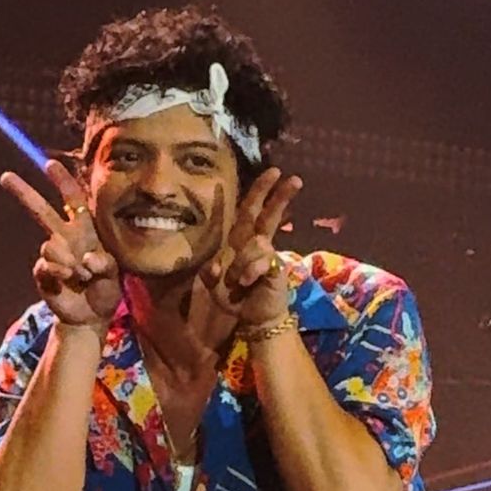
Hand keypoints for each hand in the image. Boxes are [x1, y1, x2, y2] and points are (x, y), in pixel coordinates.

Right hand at [0, 160, 120, 332]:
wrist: (92, 316)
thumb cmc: (107, 289)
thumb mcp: (115, 275)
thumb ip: (105, 264)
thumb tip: (86, 259)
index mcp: (85, 230)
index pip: (73, 200)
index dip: (62, 182)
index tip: (50, 165)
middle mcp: (66, 238)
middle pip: (42, 210)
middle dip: (24, 193)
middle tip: (5, 177)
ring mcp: (52, 255)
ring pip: (49, 245)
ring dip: (67, 261)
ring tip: (82, 276)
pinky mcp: (43, 273)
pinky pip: (45, 265)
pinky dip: (59, 272)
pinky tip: (69, 280)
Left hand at [199, 168, 301, 329]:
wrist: (256, 318)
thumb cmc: (235, 298)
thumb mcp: (215, 287)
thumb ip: (209, 275)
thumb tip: (213, 268)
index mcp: (240, 242)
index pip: (245, 212)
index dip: (252, 193)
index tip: (262, 173)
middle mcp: (255, 243)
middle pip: (264, 212)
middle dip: (272, 192)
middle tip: (280, 172)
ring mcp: (267, 254)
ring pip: (255, 244)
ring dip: (241, 265)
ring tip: (239, 283)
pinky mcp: (275, 266)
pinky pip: (261, 261)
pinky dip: (250, 273)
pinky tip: (247, 283)